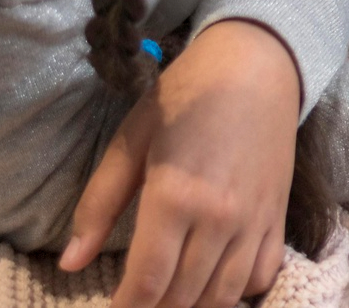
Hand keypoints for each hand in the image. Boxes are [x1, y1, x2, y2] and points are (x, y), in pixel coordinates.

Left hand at [59, 18, 300, 307]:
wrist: (256, 64)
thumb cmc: (186, 98)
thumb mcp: (132, 141)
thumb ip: (99, 204)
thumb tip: (70, 262)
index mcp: (175, 198)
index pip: (147, 283)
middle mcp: (219, 218)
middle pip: (183, 297)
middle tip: (137, 300)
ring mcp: (254, 221)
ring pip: (223, 296)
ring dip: (193, 307)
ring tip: (169, 299)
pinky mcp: (278, 216)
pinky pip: (261, 275)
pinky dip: (237, 291)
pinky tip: (214, 282)